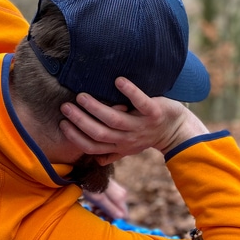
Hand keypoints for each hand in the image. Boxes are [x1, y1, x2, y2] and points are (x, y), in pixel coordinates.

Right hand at [59, 77, 209, 164]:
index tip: (62, 124)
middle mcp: (129, 139)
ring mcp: (141, 126)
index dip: (76, 137)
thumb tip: (93, 159)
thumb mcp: (129, 147)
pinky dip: (130, 92)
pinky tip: (118, 81)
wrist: (177, 130)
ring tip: (81, 96)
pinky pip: (141, 102)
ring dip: (96, 108)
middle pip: (100, 133)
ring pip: (115, 120)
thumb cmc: (148, 134)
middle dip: (80, 121)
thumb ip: (112, 153)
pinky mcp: (155, 113)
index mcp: (119, 147)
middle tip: (66, 107)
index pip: (93, 146)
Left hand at [82, 179, 128, 219]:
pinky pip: (109, 201)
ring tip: (92, 208)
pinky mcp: (110, 190)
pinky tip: (93, 204)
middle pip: (118, 211)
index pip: (124, 215)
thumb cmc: (89, 184)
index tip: (103, 218)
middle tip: (95, 212)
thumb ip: (110, 208)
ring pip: (112, 207)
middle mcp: (121, 194)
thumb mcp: (98, 198)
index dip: (113, 219)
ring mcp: (116, 191)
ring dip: (102, 210)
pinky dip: (101, 205)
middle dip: (106, 214)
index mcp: (121, 197)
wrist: (84, 170)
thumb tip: (121, 217)